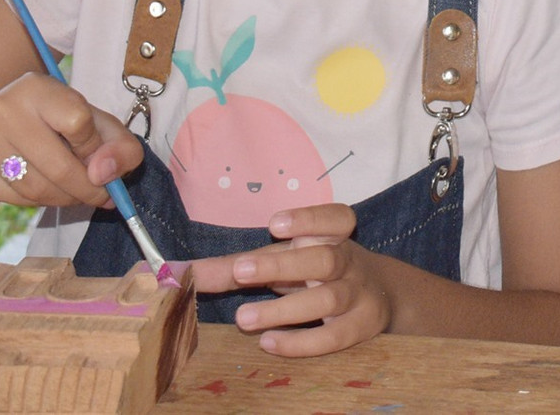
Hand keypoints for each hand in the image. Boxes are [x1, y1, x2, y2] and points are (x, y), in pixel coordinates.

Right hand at [0, 73, 142, 210]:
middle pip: (59, 166)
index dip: (95, 147)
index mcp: (38, 87)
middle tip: (103, 196)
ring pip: (38, 188)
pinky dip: (41, 203)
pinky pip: (17, 199)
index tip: (101, 158)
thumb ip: (119, 144)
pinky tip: (50, 192)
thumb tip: (106, 174)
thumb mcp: (96, 122)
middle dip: (89, 189)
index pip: (77, 121)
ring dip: (67, 199)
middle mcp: (4, 108)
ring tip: (79, 194)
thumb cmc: (57, 123)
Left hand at [190, 204, 393, 355]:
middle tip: (240, 271)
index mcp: (332, 237)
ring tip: (242, 319)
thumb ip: (236, 266)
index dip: (309, 218)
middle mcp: (348, 262)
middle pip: (323, 259)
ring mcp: (358, 295)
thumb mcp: (286, 260)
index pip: (335, 218)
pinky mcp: (361, 327)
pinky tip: (269, 342)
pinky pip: (335, 336)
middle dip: (281, 265)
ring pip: (327, 299)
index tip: (274, 225)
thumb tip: (177, 273)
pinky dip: (302, 341)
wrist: (383, 295)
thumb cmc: (319, 272)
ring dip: (284, 309)